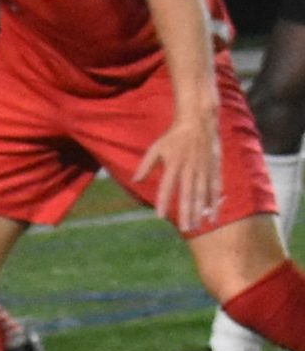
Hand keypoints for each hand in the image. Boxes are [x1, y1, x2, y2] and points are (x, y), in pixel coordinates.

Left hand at [133, 100, 223, 231]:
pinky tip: (213, 214)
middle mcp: (190, 168)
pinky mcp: (214, 168)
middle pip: (188, 194)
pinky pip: (215, 188)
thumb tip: (134, 181)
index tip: (160, 216)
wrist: (198, 122)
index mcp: (174, 164)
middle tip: (186, 229)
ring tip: (199, 225)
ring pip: (203, 194)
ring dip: (201, 211)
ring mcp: (204, 169)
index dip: (163, 201)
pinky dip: (215, 202)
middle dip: (187, 212)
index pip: (167, 187)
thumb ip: (145, 165)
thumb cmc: (173, 137)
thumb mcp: (155, 148)